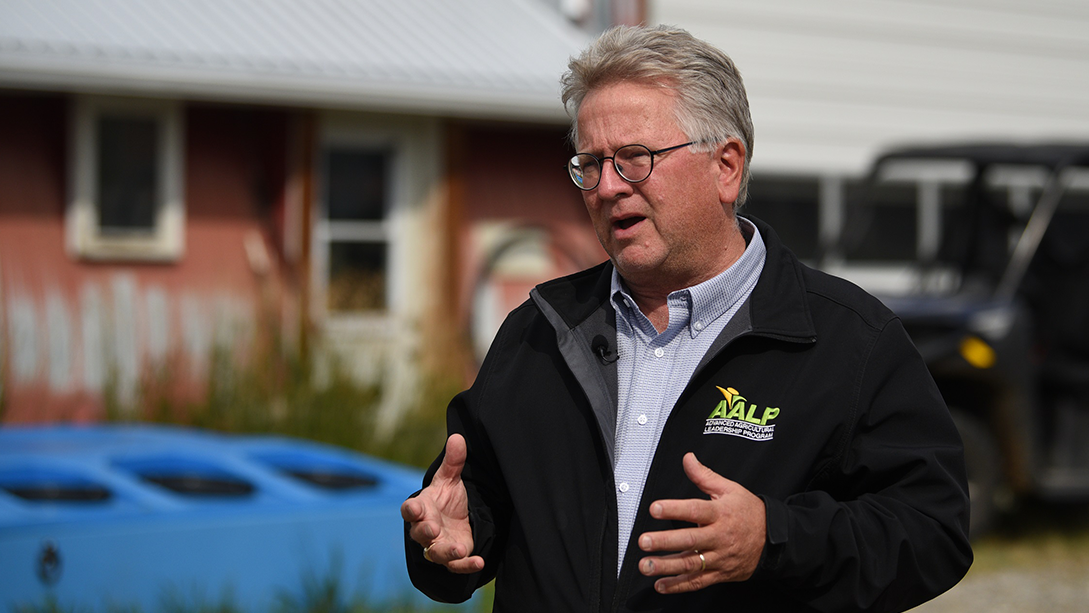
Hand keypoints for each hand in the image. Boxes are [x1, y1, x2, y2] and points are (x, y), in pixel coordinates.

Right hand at [401, 433, 484, 572]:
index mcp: (422, 508)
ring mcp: (438, 545)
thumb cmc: (447, 499)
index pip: (409, 510)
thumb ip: (453, 461)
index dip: (410, 510)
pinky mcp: (453, 558)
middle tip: (433, 528)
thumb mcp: (450, 479)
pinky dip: (466, 565)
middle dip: (425, 531)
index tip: (415, 508)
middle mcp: (426, 528)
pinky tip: (479, 562)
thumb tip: (458, 437)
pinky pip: (456, 566)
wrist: (458, 518)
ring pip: (436, 553)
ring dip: (446, 551)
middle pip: (419, 533)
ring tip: (459, 548)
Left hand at [636, 452, 765, 592]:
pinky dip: (679, 585)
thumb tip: (687, 459)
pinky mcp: (720, 573)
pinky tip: (661, 585)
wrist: (774, 540)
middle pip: (690, 540)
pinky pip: (698, 582)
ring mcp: (720, 557)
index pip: (695, 510)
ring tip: (646, 565)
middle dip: (665, 541)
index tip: (655, 508)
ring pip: (692, 564)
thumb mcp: (729, 489)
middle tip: (644, 541)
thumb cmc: (749, 512)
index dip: (674, 509)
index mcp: (720, 514)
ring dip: (666, 567)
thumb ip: (704, 476)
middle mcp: (719, 537)